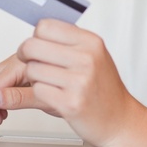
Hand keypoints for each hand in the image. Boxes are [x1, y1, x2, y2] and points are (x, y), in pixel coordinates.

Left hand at [0, 19, 136, 146]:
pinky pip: (37, 90)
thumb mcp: (93, 56)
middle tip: (31, 63)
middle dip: (25, 55)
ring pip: (32, 69)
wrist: (120, 120)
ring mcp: (79, 81)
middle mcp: (86, 58)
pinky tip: (53, 95)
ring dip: (34, 78)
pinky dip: (40, 93)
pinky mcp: (70, 103)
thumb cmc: (104, 88)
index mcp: (90, 42)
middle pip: (32, 46)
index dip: (35, 37)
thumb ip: (68, 41)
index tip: (37, 46)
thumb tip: (37, 30)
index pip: (45, 26)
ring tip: (49, 82)